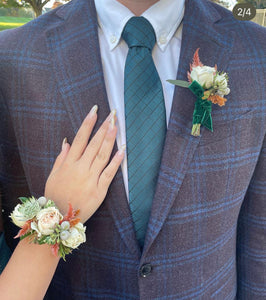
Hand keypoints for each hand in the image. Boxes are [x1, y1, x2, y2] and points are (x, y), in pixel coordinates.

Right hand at [44, 105, 124, 222]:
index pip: (80, 139)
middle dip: (103, 127)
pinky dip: (116, 162)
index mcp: (68, 164)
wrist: (59, 219)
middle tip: (112, 114)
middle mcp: (80, 169)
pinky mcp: (100, 190)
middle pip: (94, 144)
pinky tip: (122, 151)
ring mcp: (90, 179)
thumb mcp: (53, 176)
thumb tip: (67, 142)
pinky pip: (109, 173)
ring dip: (110, 140)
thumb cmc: (55, 196)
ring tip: (116, 126)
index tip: (94, 111)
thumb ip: (61, 158)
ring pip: (102, 155)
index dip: (87, 124)